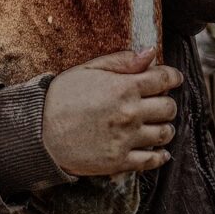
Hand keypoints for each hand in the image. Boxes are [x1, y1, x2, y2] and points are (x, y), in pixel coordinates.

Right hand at [41, 48, 182, 176]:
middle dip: (167, 102)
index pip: (162, 79)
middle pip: (169, 108)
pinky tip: (159, 150)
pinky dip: (160, 155)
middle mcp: (130, 113)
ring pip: (165, 133)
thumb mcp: (88, 70)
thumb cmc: (62, 96)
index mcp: (123, 87)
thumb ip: (121, 61)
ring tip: (156, 123)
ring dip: (165, 127)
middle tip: (158, 101)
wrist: (40, 130)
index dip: (173, 76)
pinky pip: (153, 160)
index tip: (174, 77)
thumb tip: (150, 53)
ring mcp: (127, 138)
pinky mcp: (122, 161)